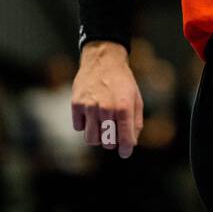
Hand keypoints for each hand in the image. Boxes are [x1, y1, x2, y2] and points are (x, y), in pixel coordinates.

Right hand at [71, 41, 144, 157]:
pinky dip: (85, 125)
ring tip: (102, 126)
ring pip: (91, 139)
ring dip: (98, 137)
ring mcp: (89, 106)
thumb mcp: (136, 98)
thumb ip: (135, 122)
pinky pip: (79, 127)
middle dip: (112, 141)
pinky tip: (91, 114)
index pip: (125, 138)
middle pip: (107, 142)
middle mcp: (106, 108)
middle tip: (113, 133)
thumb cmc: (123, 81)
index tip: (125, 152)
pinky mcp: (76, 104)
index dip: (126, 149)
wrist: (103, 60)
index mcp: (124, 106)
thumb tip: (131, 143)